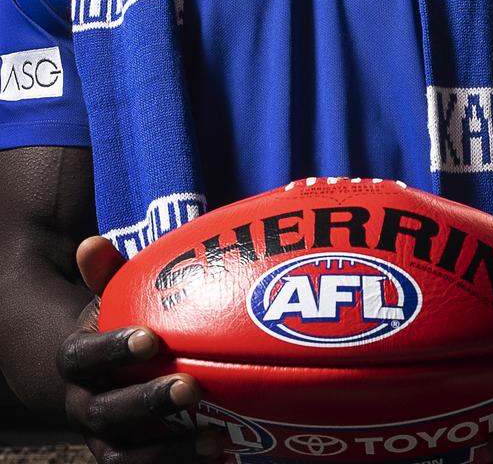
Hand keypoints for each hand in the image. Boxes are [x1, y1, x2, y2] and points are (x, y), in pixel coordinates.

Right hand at [57, 236, 225, 463]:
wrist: (92, 378)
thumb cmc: (113, 326)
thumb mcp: (106, 300)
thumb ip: (105, 274)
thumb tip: (93, 243)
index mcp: (76, 361)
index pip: (84, 357)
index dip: (112, 349)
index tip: (149, 339)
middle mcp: (84, 405)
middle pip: (106, 413)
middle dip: (147, 402)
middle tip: (191, 388)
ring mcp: (105, 439)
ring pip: (127, 456)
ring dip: (170, 450)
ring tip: (216, 438)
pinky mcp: (128, 459)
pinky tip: (224, 457)